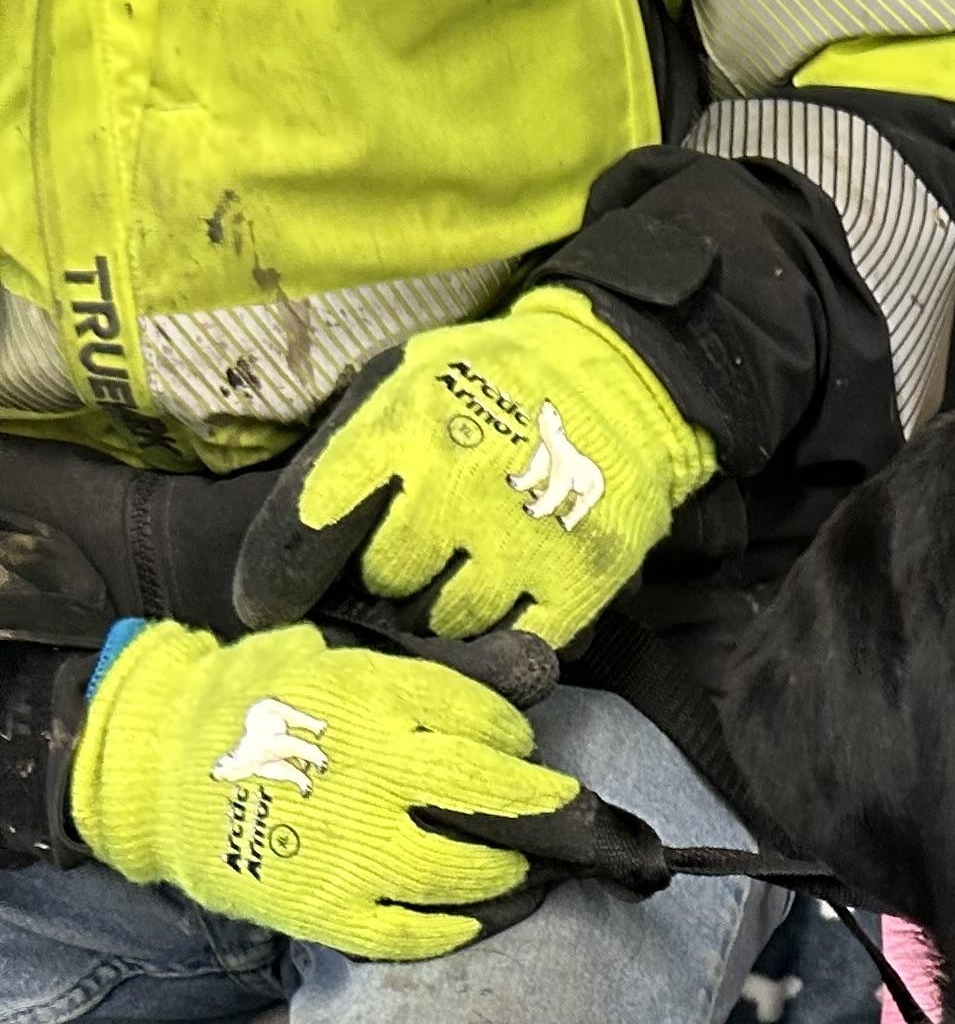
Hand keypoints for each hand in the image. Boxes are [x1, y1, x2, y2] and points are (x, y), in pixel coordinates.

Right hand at [68, 622, 590, 959]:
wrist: (152, 766)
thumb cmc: (258, 703)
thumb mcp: (341, 657)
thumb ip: (445, 668)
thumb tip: (544, 664)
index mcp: (370, 699)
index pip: (488, 721)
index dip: (515, 740)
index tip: (517, 751)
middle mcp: (369, 774)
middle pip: (494, 798)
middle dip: (545, 812)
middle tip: (564, 820)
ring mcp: (350, 850)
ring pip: (468, 872)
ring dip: (507, 873)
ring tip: (513, 865)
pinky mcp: (330, 911)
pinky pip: (420, 934)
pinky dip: (457, 928)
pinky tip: (470, 914)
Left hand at [231, 290, 715, 649]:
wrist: (619, 383)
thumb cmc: (492, 382)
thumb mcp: (403, 382)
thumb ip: (350, 451)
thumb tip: (292, 545)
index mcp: (401, 431)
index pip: (314, 523)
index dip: (282, 575)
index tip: (267, 604)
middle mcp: (457, 491)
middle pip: (386, 582)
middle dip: (385, 582)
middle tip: (405, 568)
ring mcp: (521, 543)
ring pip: (450, 623)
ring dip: (443, 613)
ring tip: (457, 581)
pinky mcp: (577, 582)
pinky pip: (516, 641)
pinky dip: (502, 635)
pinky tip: (502, 605)